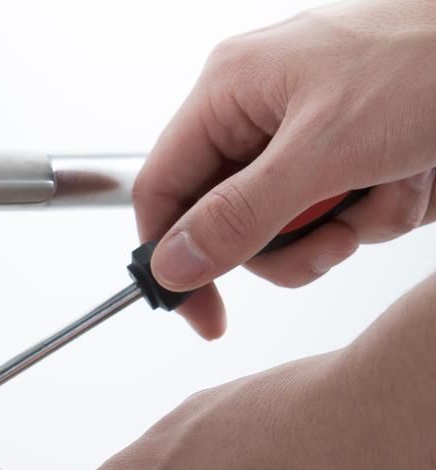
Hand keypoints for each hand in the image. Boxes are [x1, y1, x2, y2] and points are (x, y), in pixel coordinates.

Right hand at [133, 0, 435, 338]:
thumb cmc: (429, 58)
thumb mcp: (324, 151)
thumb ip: (239, 216)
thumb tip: (173, 265)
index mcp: (228, 92)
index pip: (161, 189)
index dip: (171, 257)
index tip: (201, 310)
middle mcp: (256, 110)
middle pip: (228, 217)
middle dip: (290, 243)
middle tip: (333, 240)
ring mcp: (303, 130)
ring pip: (287, 223)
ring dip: (346, 225)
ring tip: (388, 191)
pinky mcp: (346, 146)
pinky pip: (336, 209)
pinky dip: (379, 208)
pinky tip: (411, 176)